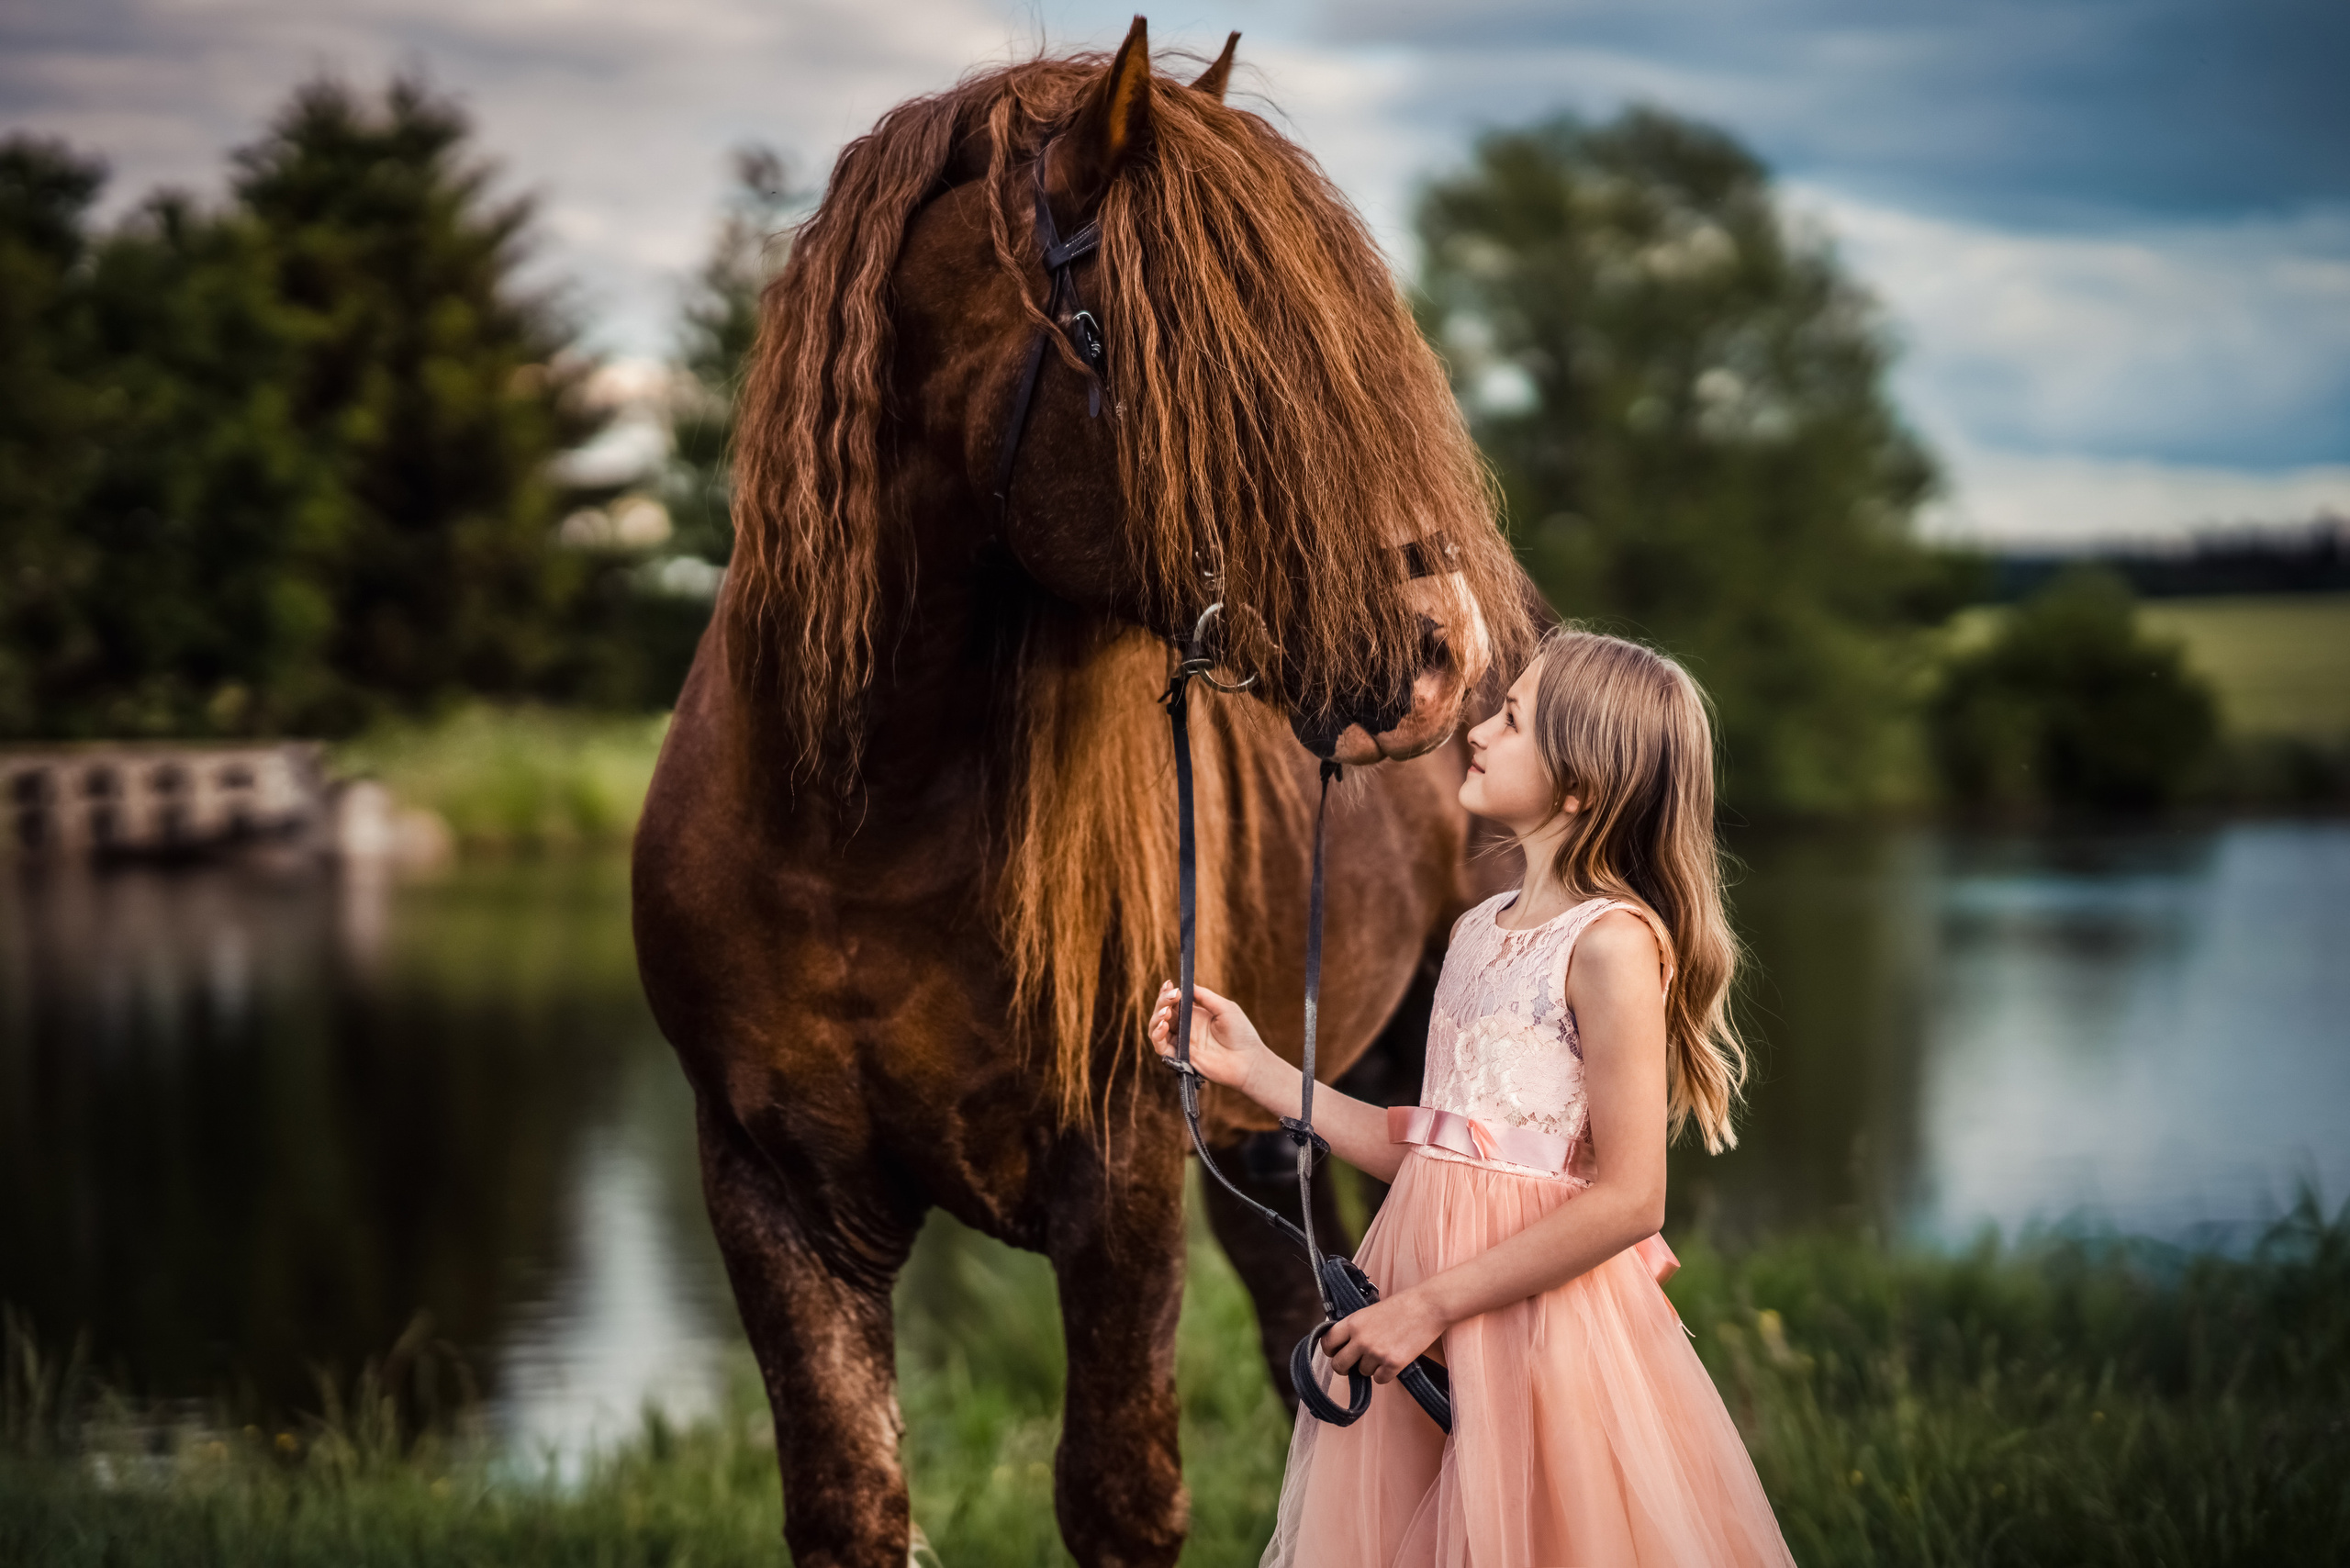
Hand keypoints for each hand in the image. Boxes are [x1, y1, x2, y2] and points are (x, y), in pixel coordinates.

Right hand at [1148, 980, 1272, 1093]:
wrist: (1248, 1061)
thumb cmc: (1241, 1033)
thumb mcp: (1225, 1008)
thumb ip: (1205, 996)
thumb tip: (1187, 985)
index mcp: (1195, 1014)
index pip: (1174, 1001)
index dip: (1168, 992)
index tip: (1170, 984)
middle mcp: (1186, 1027)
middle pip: (1163, 1012)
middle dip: (1162, 1002)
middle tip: (1170, 997)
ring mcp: (1182, 1042)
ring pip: (1157, 1028)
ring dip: (1156, 1018)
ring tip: (1166, 1012)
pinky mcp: (1181, 1057)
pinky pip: (1160, 1047)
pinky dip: (1157, 1036)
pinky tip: (1164, 1026)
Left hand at [1320, 1289, 1446, 1383]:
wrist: (1428, 1306)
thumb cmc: (1402, 1305)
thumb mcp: (1371, 1311)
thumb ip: (1356, 1327)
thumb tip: (1345, 1345)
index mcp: (1353, 1322)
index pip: (1327, 1342)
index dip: (1330, 1351)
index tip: (1335, 1353)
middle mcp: (1361, 1339)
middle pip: (1339, 1365)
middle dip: (1345, 1367)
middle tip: (1353, 1364)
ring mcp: (1376, 1353)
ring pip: (1362, 1372)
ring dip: (1370, 1367)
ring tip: (1384, 1352)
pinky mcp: (1393, 1364)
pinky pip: (1379, 1379)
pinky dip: (1385, 1373)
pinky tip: (1393, 1360)